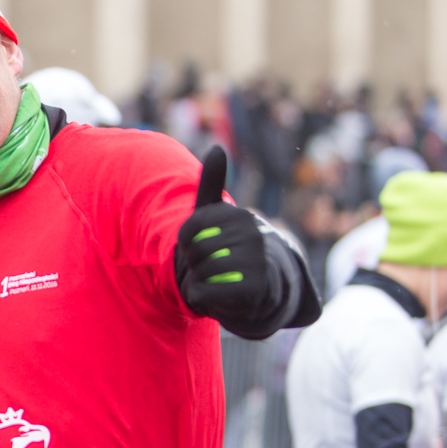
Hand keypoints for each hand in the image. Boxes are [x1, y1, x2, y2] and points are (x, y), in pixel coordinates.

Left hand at [175, 147, 269, 320]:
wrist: (260, 287)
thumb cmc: (231, 248)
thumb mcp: (218, 216)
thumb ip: (212, 185)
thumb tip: (217, 148)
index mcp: (238, 216)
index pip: (188, 230)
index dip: (186, 243)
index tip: (200, 246)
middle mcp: (252, 234)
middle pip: (194, 252)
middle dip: (195, 264)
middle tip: (212, 266)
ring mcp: (256, 261)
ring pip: (201, 274)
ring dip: (200, 282)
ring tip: (218, 280)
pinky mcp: (255, 288)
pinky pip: (206, 295)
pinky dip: (204, 299)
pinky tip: (220, 295)